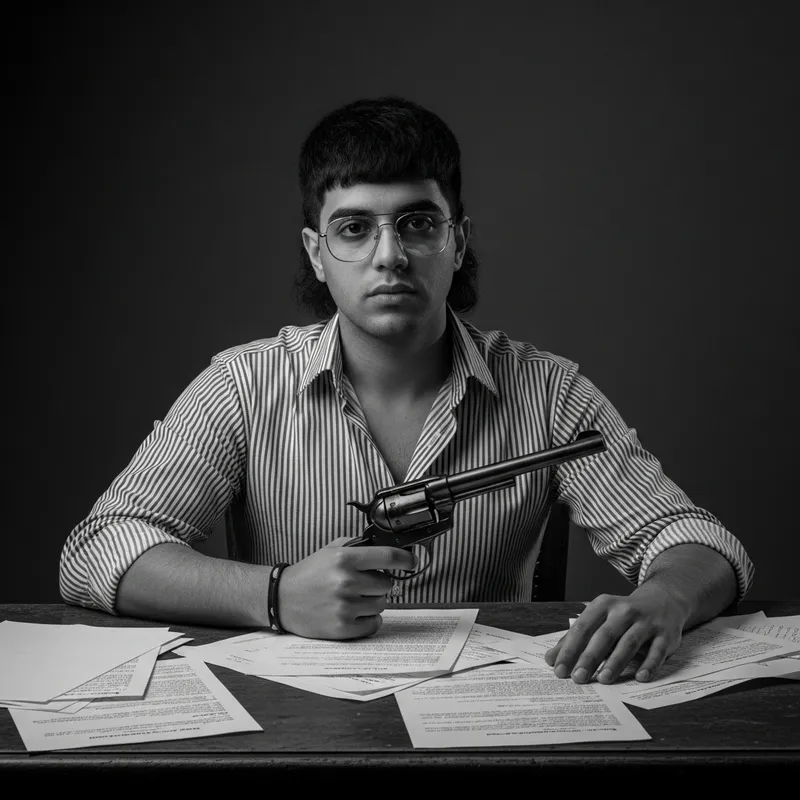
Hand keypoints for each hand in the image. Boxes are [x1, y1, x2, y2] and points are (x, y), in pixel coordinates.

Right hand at [276, 537, 415, 639]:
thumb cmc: (310, 573)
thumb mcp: (330, 550)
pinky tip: (353, 613)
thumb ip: (358, 546)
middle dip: (378, 584)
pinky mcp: (342, 628)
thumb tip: (387, 548)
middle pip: (387, 584)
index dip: (405, 559)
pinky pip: (374, 624)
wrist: (282, 599)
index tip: (411, 561)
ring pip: (382, 604)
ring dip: (373, 602)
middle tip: (362, 584)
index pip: (387, 556)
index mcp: (344, 559)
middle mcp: (346, 582)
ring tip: (353, 599)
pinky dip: (368, 620)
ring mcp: (345, 606)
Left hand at [544, 582, 689, 683]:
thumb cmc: (623, 615)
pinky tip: (640, 677)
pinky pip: (657, 651)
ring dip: (616, 661)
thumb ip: (576, 638)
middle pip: (604, 635)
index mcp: (603, 605)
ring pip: (629, 642)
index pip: (582, 627)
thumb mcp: (600, 619)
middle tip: (577, 678)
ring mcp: (646, 622)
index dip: (569, 649)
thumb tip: (551, 659)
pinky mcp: (665, 635)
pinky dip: (649, 665)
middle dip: (589, 657)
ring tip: (604, 679)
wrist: (663, 601)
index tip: (558, 668)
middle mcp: (624, 611)